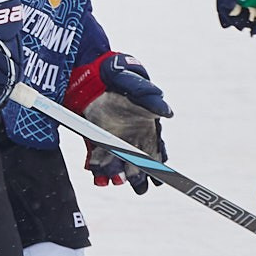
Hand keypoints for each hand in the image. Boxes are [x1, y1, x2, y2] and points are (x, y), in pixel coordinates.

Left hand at [64, 50, 171, 192]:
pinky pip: (97, 157)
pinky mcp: (94, 138)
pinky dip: (97, 166)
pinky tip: (97, 174)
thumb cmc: (116, 74)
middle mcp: (131, 136)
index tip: (160, 179)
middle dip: (138, 176)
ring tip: (116, 179)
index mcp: (146, 126)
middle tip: (138, 185)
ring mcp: (112, 138)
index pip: (156, 152)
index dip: (158, 167)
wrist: (88, 69)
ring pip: (118, 163)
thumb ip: (148, 96)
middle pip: (137, 164)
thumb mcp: (132, 81)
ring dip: (117, 173)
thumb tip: (167, 113)